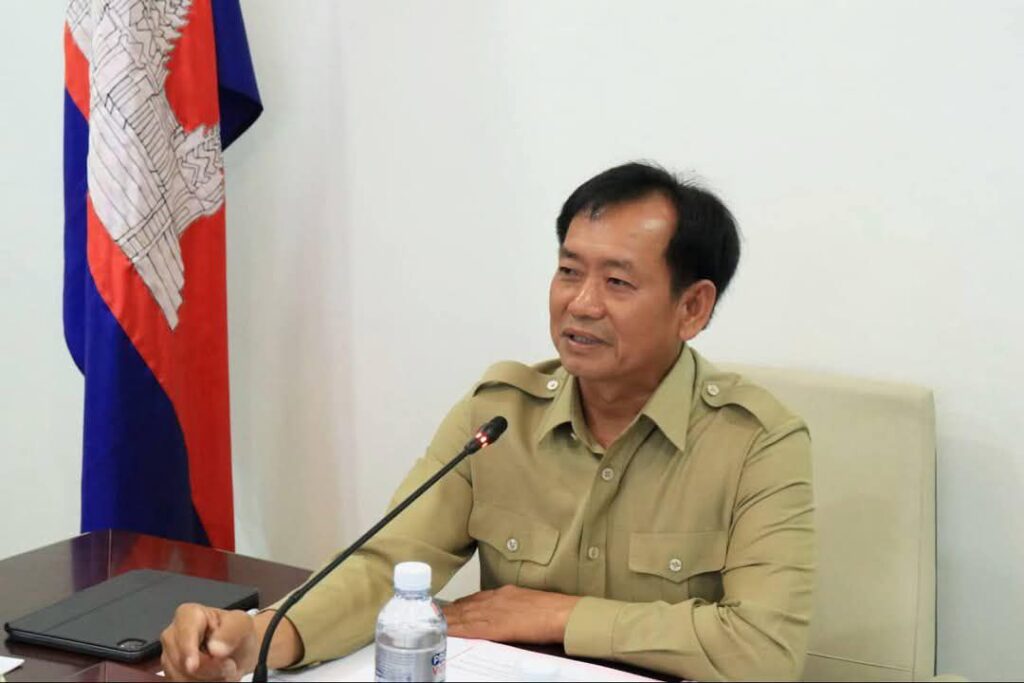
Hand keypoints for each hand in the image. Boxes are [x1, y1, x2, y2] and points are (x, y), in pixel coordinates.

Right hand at [160, 604, 256, 680]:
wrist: (240, 649)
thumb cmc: (238, 632)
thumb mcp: (242, 624)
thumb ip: (231, 632)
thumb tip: (215, 648)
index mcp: (188, 615)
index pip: (184, 632)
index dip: (188, 649)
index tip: (193, 665)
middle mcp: (173, 634)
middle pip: (180, 659)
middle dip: (207, 668)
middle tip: (229, 665)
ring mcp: (170, 656)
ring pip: (179, 676)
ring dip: (205, 679)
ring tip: (223, 670)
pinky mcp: (172, 673)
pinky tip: (214, 678)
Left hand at [442, 585, 579, 643]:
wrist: (562, 613)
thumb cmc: (553, 610)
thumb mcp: (530, 603)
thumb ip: (514, 606)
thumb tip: (507, 616)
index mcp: (505, 593)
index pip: (475, 598)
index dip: (459, 605)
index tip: (447, 608)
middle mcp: (495, 600)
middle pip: (464, 606)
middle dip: (447, 611)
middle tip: (429, 614)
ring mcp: (493, 612)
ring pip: (462, 616)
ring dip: (446, 619)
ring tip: (430, 622)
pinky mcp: (494, 626)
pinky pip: (469, 628)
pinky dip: (455, 629)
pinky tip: (445, 631)